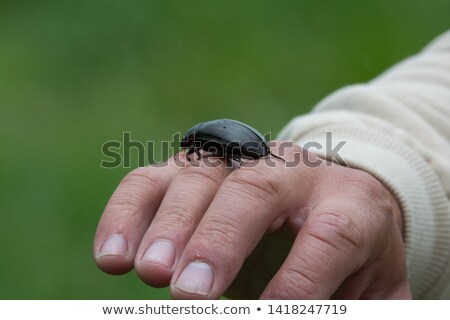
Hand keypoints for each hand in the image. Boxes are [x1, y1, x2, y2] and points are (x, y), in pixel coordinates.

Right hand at [93, 142, 410, 298]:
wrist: (323, 198)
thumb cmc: (347, 254)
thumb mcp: (370, 284)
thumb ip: (354, 309)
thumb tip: (307, 318)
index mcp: (348, 200)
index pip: (331, 234)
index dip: (300, 279)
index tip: (264, 316)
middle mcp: (289, 170)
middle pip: (255, 191)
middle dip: (220, 241)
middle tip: (193, 293)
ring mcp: (234, 162)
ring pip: (197, 178)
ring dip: (170, 226)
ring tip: (150, 273)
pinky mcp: (191, 168)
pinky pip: (152, 179)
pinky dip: (127, 213)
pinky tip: (112, 256)